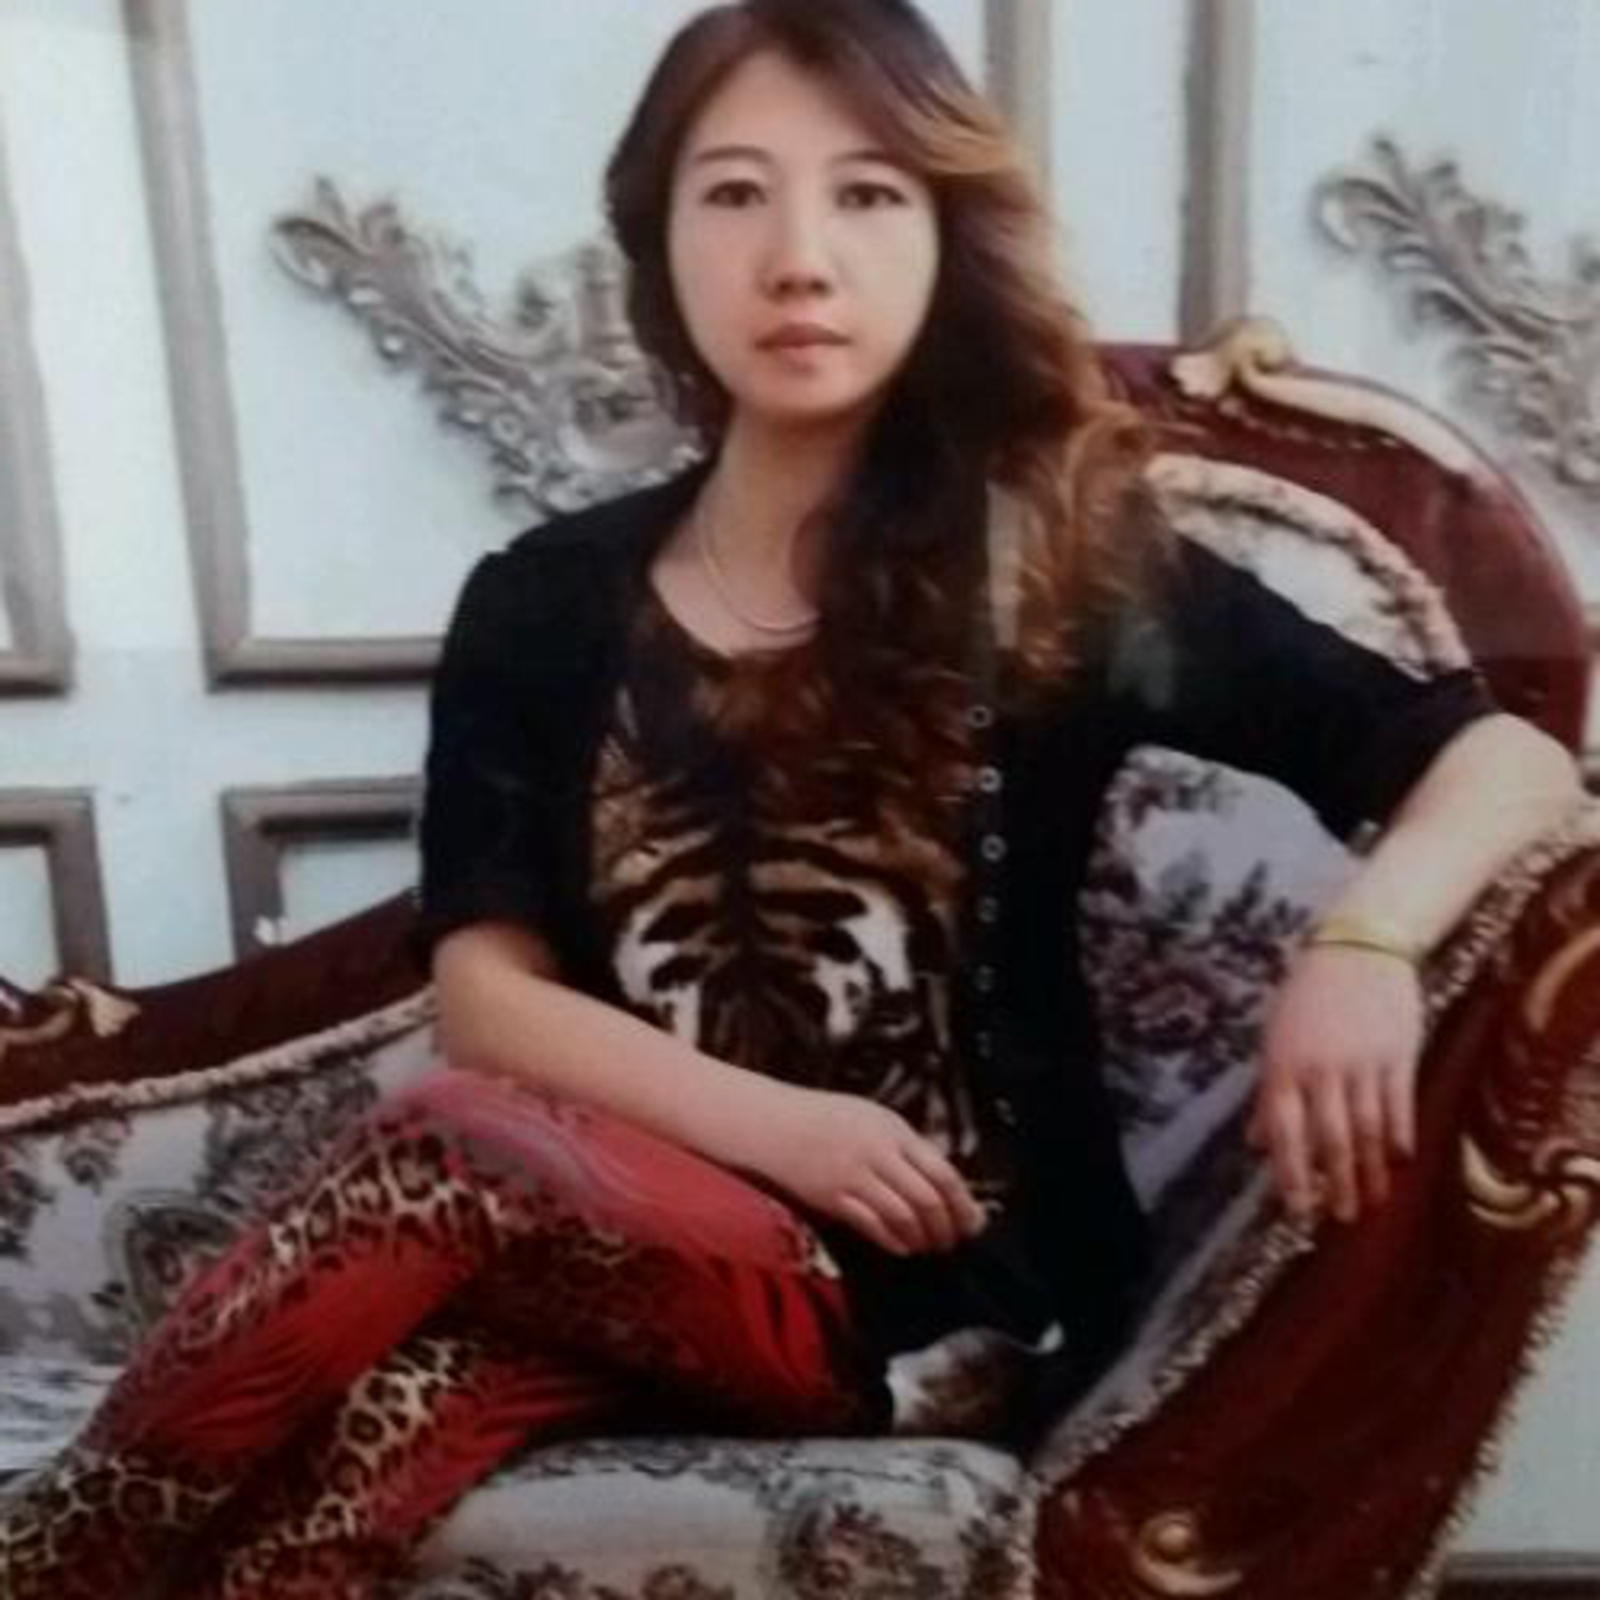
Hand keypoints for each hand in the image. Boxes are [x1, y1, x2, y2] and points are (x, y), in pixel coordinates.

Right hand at [738, 1087, 987, 1255]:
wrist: (772, 1123)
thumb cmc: (824, 1118)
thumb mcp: (871, 1117)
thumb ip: (904, 1144)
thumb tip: (941, 1178)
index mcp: (892, 1129)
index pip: (941, 1171)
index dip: (963, 1202)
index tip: (974, 1220)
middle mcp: (876, 1152)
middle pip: (927, 1199)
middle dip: (947, 1227)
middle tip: (953, 1241)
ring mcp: (852, 1176)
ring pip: (902, 1216)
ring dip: (922, 1238)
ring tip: (930, 1246)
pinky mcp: (831, 1198)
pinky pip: (871, 1226)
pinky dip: (893, 1240)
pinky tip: (903, 1246)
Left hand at [1247, 945, 1424, 1223]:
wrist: (1358, 948)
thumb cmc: (1307, 995)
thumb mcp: (1276, 1038)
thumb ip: (1269, 1093)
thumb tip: (1257, 1141)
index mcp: (1284, 1066)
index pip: (1286, 1132)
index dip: (1292, 1175)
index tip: (1297, 1211)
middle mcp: (1321, 1070)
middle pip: (1330, 1139)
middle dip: (1335, 1183)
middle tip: (1339, 1219)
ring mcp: (1363, 1063)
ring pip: (1367, 1130)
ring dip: (1370, 1171)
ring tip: (1372, 1201)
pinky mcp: (1399, 1056)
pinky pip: (1399, 1106)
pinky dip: (1399, 1137)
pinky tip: (1400, 1162)